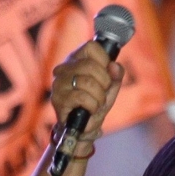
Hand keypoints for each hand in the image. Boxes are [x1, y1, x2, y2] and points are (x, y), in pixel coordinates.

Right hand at [49, 41, 125, 155]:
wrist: (83, 129)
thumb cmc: (94, 104)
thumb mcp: (110, 88)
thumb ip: (116, 74)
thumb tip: (114, 66)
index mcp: (77, 59)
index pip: (92, 47)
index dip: (104, 60)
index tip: (106, 74)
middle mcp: (65, 68)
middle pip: (91, 65)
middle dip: (104, 83)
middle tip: (102, 93)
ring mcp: (59, 83)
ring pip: (87, 82)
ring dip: (99, 97)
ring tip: (96, 104)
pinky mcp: (58, 99)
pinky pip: (82, 97)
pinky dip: (92, 105)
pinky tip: (90, 110)